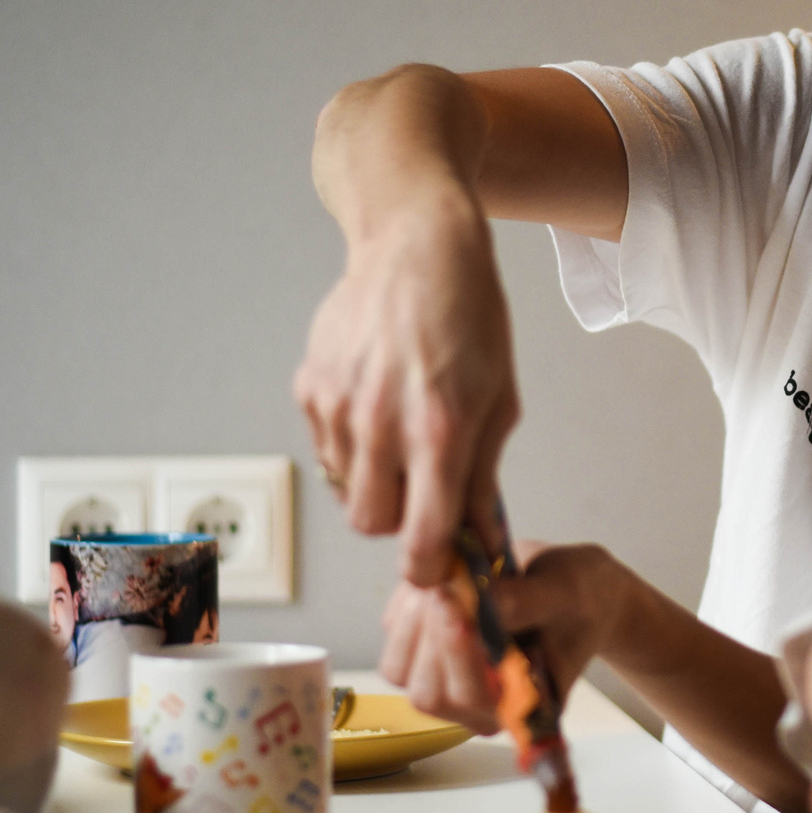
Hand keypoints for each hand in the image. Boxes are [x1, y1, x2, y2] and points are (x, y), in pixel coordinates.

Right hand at [293, 70, 519, 585]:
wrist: (416, 243)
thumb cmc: (470, 318)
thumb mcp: (501, 400)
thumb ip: (484, 476)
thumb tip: (480, 544)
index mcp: (440, 428)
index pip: (420, 538)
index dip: (428, 569)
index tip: (437, 569)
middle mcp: (381, 420)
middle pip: (372, 525)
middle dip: (398, 522)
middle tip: (424, 492)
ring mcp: (337, 404)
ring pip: (346, 489)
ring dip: (375, 482)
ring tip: (404, 434)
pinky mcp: (309, 386)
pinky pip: (327, 449)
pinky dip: (351, 446)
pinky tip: (377, 404)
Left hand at [378, 540, 629, 732]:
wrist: (575, 589)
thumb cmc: (580, 598)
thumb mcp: (564, 592)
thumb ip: (524, 602)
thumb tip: (483, 604)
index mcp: (519, 703)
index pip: (470, 700)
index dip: (455, 655)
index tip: (452, 601)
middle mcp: (479, 704)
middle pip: (427, 692)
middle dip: (431, 634)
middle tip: (448, 581)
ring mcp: (449, 680)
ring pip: (400, 668)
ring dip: (415, 618)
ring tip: (449, 575)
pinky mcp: (426, 651)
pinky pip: (395, 633)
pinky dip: (409, 600)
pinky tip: (445, 575)